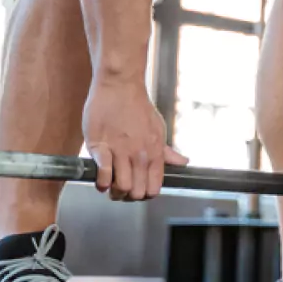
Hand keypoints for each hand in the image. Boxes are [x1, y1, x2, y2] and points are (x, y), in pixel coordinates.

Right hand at [82, 77, 186, 200]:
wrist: (120, 85)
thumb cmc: (138, 106)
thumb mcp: (158, 129)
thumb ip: (166, 152)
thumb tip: (183, 162)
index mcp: (155, 153)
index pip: (153, 189)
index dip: (144, 195)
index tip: (136, 190)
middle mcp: (140, 155)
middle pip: (136, 193)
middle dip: (127, 196)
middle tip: (119, 188)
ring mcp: (120, 151)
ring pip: (120, 188)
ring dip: (113, 191)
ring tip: (109, 184)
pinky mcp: (100, 146)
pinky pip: (103, 174)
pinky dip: (101, 182)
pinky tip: (100, 177)